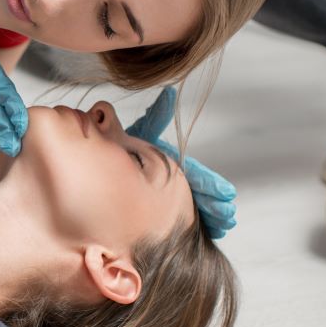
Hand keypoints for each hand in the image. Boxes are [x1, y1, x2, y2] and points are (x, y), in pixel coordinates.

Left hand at [125, 88, 236, 239]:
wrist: (97, 163)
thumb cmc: (117, 146)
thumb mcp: (137, 133)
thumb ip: (155, 118)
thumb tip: (169, 95)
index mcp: (169, 163)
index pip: (194, 174)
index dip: (210, 184)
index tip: (226, 195)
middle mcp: (172, 178)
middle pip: (196, 192)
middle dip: (213, 204)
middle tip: (228, 216)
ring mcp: (167, 192)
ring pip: (191, 206)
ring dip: (209, 215)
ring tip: (223, 225)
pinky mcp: (159, 207)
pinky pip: (177, 216)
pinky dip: (195, 223)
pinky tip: (211, 231)